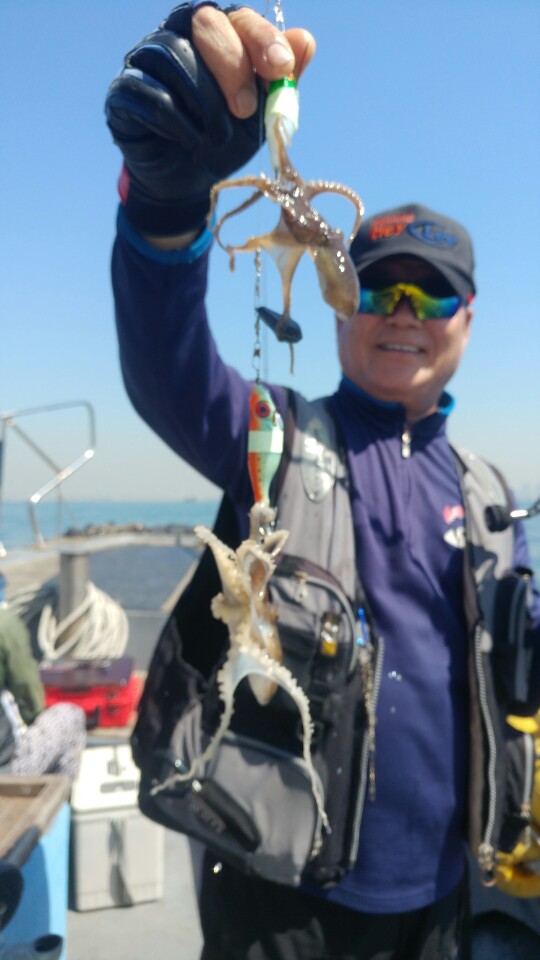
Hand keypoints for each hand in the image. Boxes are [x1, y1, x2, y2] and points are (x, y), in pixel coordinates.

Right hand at [105, 2, 314, 238]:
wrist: (188, 181)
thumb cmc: (224, 139)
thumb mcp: (260, 114)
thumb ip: (278, 80)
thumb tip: (304, 40)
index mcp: (216, 35)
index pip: (238, 18)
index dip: (261, 37)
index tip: (281, 67)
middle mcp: (178, 35)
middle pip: (206, 22)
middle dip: (234, 66)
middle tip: (247, 110)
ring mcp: (147, 59)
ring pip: (176, 56)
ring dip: (206, 100)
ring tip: (219, 136)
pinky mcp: (124, 91)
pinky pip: (152, 93)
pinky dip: (177, 121)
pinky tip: (191, 140)